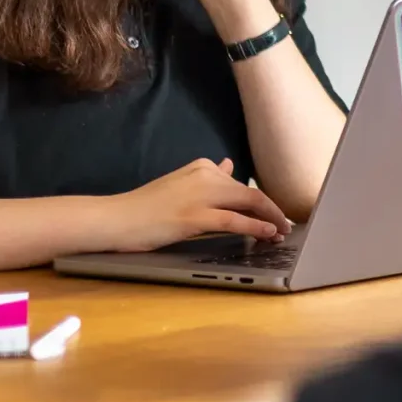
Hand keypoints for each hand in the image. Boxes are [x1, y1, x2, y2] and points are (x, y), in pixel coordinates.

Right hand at [97, 159, 291, 250]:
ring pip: (248, 203)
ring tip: (282, 233)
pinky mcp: (193, 216)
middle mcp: (204, 175)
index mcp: (202, 167)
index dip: (262, 202)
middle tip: (286, 227)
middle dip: (273, 211)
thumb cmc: (145, 207)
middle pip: (251, 192)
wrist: (115, 219)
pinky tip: (267, 233)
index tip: (275, 214)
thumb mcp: (180, 185)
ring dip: (271, 220)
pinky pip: (233, 220)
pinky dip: (255, 227)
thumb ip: (207, 178)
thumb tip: (230, 167)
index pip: (241, 184)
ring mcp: (199, 195)